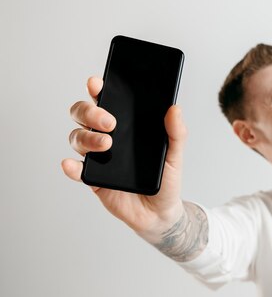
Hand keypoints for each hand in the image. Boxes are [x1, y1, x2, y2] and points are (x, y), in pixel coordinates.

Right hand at [61, 76, 186, 240]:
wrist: (161, 213)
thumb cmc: (166, 179)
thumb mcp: (175, 154)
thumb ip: (176, 133)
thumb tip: (174, 108)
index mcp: (126, 126)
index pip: (106, 101)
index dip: (98, 90)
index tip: (97, 84)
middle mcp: (107, 137)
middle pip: (84, 115)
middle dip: (90, 112)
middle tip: (110, 121)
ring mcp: (98, 158)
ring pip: (78, 138)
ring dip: (87, 137)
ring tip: (107, 144)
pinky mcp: (94, 180)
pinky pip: (76, 171)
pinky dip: (71, 167)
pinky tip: (72, 165)